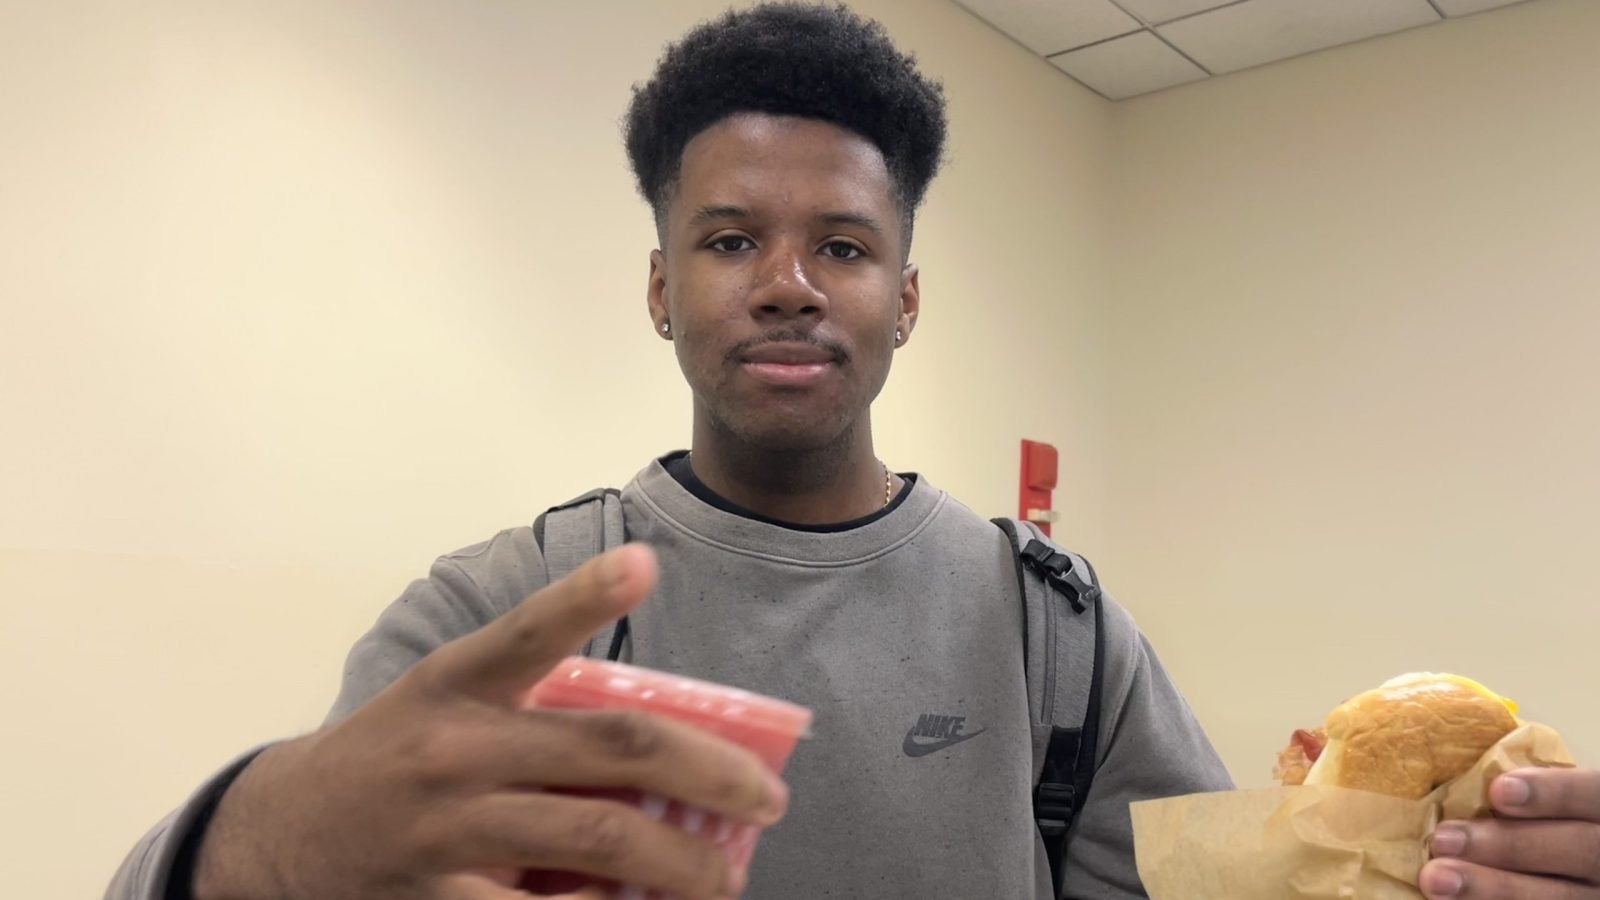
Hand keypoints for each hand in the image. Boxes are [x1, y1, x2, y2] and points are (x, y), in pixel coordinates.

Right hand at [192, 544, 786, 899]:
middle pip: (610, 750)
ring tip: (720, 877)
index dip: (585, 595)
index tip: (643, 564)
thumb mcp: (441, 705)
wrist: (274, 840)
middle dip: (709, 772)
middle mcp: (454, 749)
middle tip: (765, 799)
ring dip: (677, 861)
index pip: (527, 631)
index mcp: (458, 685)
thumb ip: (529, 704)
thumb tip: (656, 741)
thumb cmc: (391, 760)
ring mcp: (446, 828)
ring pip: (595, 838)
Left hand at [1421, 767, 1599, 897]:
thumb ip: (1522, 796)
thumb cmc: (1538, 823)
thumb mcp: (1548, 806)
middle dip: (1509, 844)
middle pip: (1579, 849)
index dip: (1553, 792)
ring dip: (1494, 888)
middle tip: (1444, 839)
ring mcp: (1598, 895)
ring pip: (1560, 897)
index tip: (1498, 790)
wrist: (1558, 869)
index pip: (1593, 794)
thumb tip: (1458, 786)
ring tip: (1437, 880)